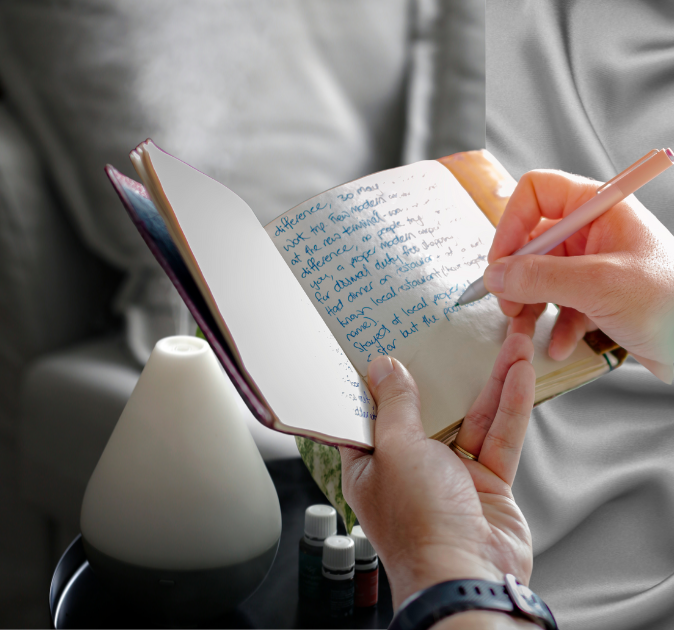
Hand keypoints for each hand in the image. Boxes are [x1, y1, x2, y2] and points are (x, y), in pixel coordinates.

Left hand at [339, 333, 535, 610]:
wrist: (467, 577)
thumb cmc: (418, 520)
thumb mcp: (396, 450)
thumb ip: (395, 406)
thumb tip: (384, 366)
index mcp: (373, 463)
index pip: (373, 412)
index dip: (382, 378)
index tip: (390, 342)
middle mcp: (410, 466)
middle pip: (430, 408)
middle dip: (449, 372)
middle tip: (460, 333)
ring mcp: (452, 474)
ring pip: (473, 417)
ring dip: (493, 380)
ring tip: (512, 341)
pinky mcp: (488, 483)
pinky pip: (500, 436)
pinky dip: (512, 405)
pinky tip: (521, 372)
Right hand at [484, 169, 673, 377]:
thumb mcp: (600, 286)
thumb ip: (541, 277)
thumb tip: (495, 274)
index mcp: (600, 210)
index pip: (538, 193)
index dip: (513, 223)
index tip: (501, 261)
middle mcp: (595, 233)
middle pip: (533, 241)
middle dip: (516, 275)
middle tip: (507, 303)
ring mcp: (596, 266)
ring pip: (541, 277)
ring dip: (528, 305)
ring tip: (523, 330)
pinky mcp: (600, 298)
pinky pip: (561, 305)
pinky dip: (554, 326)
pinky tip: (558, 346)